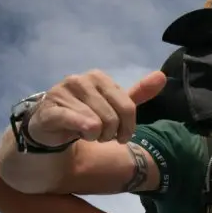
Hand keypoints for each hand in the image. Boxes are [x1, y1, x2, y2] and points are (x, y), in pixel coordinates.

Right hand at [26, 70, 166, 146]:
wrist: (51, 125)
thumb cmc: (86, 114)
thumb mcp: (115, 104)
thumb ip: (137, 93)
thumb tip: (161, 76)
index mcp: (100, 77)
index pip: (128, 107)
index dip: (128, 128)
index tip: (120, 135)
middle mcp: (81, 80)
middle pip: (113, 118)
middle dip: (110, 134)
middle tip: (100, 134)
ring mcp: (63, 92)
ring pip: (96, 124)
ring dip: (95, 136)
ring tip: (86, 133)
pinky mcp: (50, 108)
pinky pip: (75, 122)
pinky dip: (82, 132)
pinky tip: (76, 134)